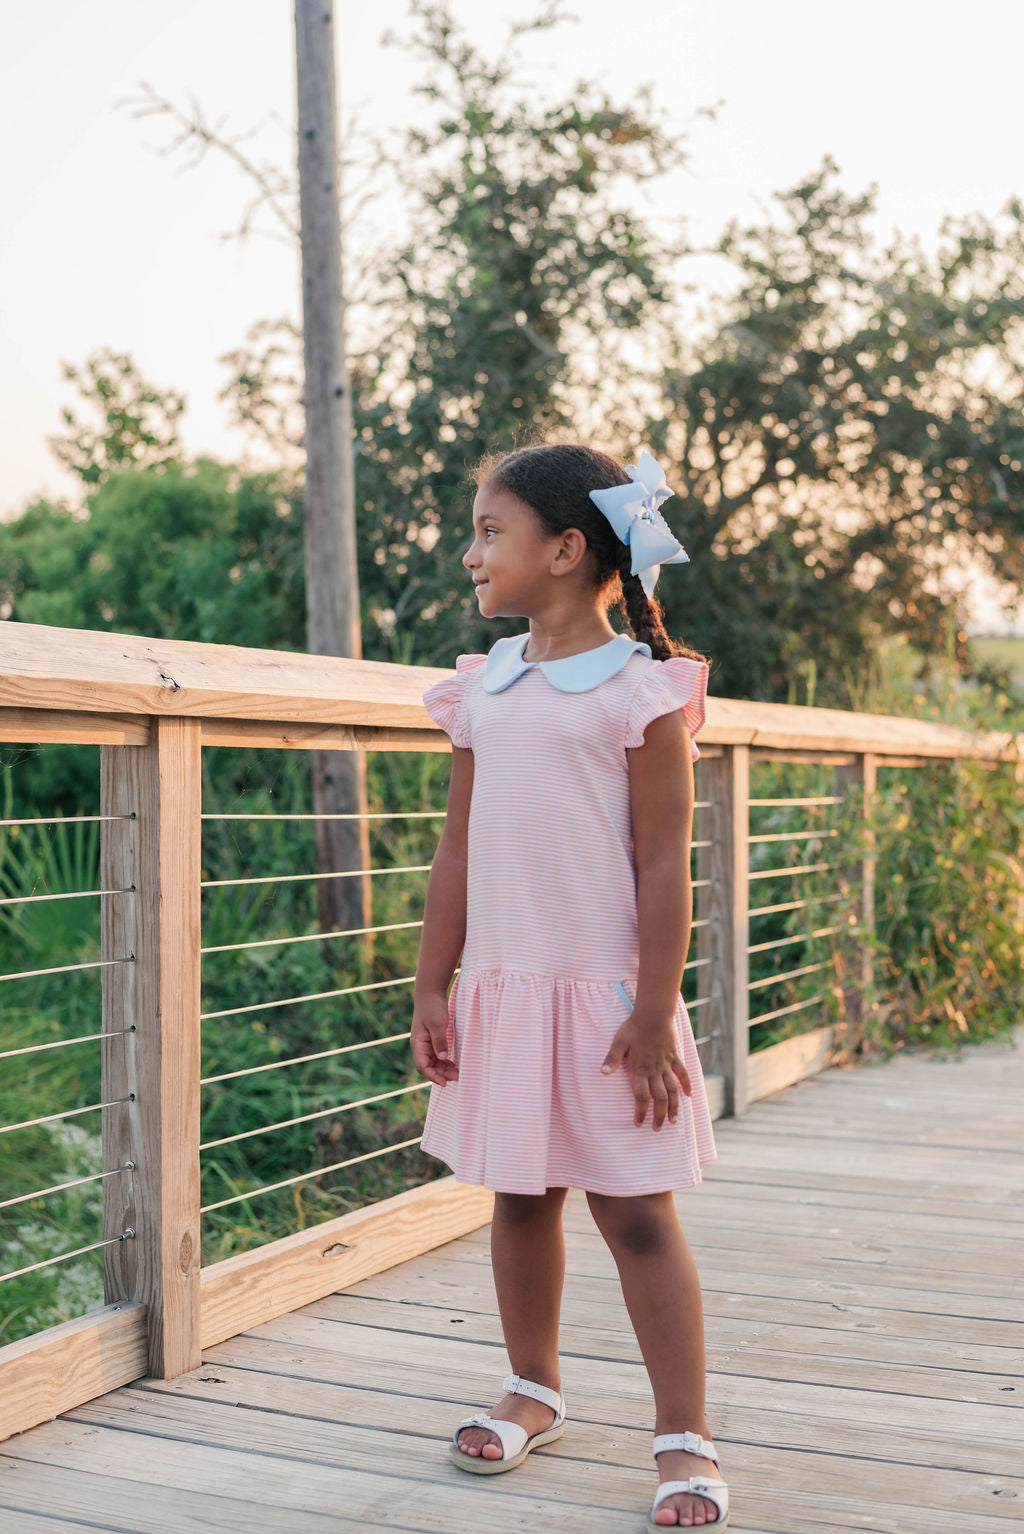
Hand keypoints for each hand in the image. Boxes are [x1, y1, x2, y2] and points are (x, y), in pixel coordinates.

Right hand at [411, 992, 459, 1086]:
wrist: (430, 992)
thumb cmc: (432, 1006)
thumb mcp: (438, 1023)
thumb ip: (440, 1041)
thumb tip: (443, 1058)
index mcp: (417, 1043)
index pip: (422, 1066)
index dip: (433, 1076)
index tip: (445, 1082)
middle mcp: (420, 1045)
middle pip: (428, 1066)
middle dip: (441, 1074)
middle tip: (457, 1077)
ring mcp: (426, 1043)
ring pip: (433, 1062)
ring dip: (443, 1069)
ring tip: (457, 1073)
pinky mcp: (432, 1039)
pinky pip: (437, 1055)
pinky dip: (444, 1061)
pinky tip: (454, 1064)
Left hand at [601, 1012, 690, 1129]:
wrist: (654, 1014)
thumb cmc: (633, 1027)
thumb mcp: (619, 1042)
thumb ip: (612, 1059)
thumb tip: (603, 1073)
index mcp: (640, 1069)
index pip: (641, 1096)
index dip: (640, 1112)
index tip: (638, 1124)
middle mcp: (655, 1070)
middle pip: (659, 1098)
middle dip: (659, 1115)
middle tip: (658, 1129)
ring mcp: (666, 1064)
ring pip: (673, 1090)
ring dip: (675, 1106)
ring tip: (675, 1121)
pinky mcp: (675, 1056)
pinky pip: (683, 1073)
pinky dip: (687, 1084)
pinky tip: (689, 1095)